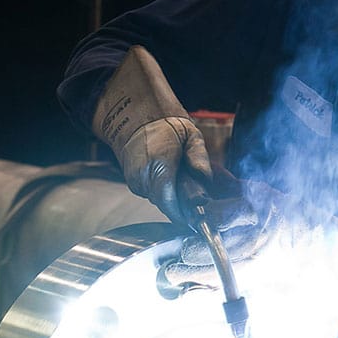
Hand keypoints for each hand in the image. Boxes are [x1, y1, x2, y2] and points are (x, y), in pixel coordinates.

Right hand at [91, 45, 213, 224]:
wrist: (135, 119)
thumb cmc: (166, 126)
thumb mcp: (191, 135)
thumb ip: (199, 158)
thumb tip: (205, 178)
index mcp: (159, 164)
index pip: (169, 202)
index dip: (183, 214)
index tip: (196, 219)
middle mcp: (143, 176)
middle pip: (167, 204)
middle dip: (183, 206)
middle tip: (198, 203)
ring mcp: (135, 180)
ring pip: (160, 200)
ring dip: (173, 198)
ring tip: (183, 182)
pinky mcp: (133, 183)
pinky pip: (153, 194)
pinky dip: (164, 191)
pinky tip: (171, 179)